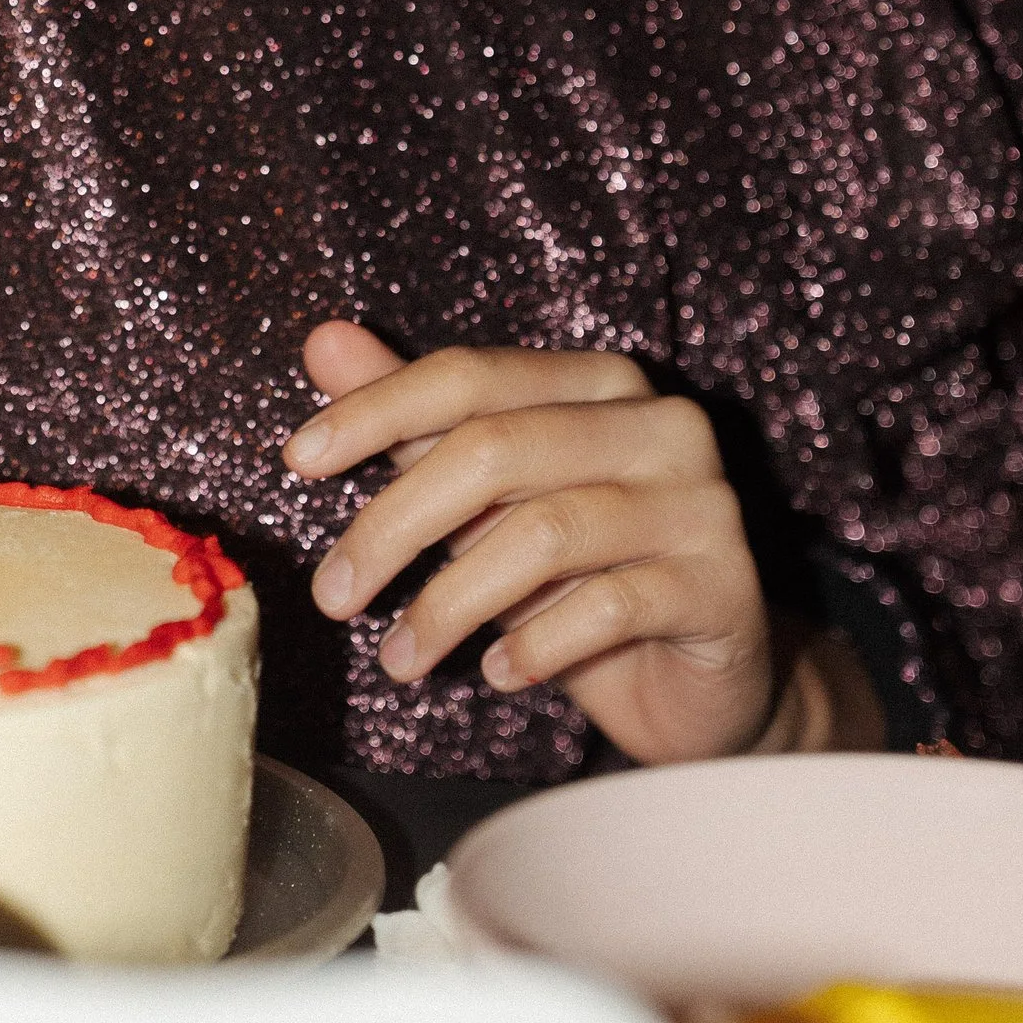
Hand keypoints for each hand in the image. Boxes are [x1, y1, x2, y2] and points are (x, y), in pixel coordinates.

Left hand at [285, 321, 776, 763]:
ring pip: (543, 532)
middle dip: (394, 524)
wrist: (703, 681)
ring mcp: (701, 504)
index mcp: (600, 384)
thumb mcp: (487, 502)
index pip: (469, 374)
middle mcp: (660, 426)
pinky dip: (535, 646)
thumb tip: (322, 340)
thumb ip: (415, 423)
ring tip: (399, 659)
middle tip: (333, 597)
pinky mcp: (724, 587)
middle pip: (494, 448)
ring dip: (450, 604)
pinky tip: (499, 673)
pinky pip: (607, 608)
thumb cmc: (580, 580)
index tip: (298, 460)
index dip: (375, 410)